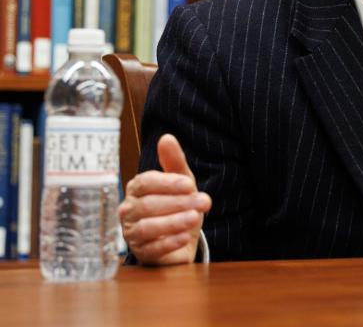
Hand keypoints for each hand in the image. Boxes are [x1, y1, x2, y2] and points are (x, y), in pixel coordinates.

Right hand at [119, 134, 211, 264]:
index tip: (190, 184)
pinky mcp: (141, 254)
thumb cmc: (179, 206)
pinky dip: (169, 242)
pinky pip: (151, 249)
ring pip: (147, 227)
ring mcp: (132, 234)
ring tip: (196, 218)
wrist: (182, 238)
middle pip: (148, 205)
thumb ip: (174, 162)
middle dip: (179, 202)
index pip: (145, 183)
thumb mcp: (182, 182)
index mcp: (137, 189)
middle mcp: (129, 211)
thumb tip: (166, 137)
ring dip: (174, 222)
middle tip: (204, 202)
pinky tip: (185, 237)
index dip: (167, 183)